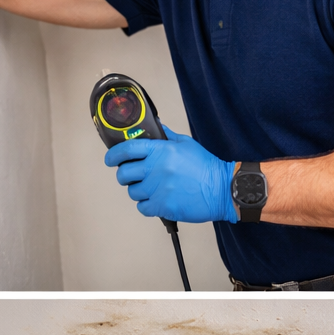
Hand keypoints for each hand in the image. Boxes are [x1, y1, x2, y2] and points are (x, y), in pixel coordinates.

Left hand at [104, 128, 236, 222]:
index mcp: (161, 151)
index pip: (127, 149)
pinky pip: (142, 208)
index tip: (110, 159)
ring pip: (132, 192)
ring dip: (139, 191)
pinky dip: (147, 205)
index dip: (113, 155)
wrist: (223, 189)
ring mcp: (158, 189)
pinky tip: (158, 200)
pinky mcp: (163, 206)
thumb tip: (154, 127)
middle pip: (123, 174)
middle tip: (133, 176)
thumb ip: (166, 137)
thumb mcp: (186, 144)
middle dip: (125, 175)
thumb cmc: (206, 167)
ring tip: (153, 189)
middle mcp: (156, 169)